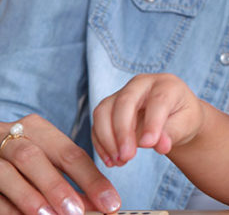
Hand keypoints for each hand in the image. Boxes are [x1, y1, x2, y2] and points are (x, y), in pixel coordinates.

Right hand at [0, 114, 120, 214]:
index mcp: (38, 129)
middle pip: (34, 158)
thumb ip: (73, 179)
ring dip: (30, 197)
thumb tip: (100, 203)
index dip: (92, 179)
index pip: (70, 153)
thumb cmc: (22, 156)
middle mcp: (12, 137)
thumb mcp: (49, 159)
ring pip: (8, 172)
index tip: (110, 202)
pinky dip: (9, 207)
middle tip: (77, 211)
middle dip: (57, 186)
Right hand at [91, 73, 204, 167]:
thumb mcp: (187, 125)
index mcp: (167, 84)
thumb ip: (173, 133)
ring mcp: (122, 93)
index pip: (158, 101)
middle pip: (124, 102)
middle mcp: (141, 84)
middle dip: (123, 131)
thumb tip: (161, 145)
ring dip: (107, 139)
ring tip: (119, 161)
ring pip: (104, 111)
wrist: (174, 118)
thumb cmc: (183, 119)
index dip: (152, 123)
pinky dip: (101, 144)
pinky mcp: (108, 107)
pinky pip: (97, 124)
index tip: (149, 145)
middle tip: (127, 156)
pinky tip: (111, 160)